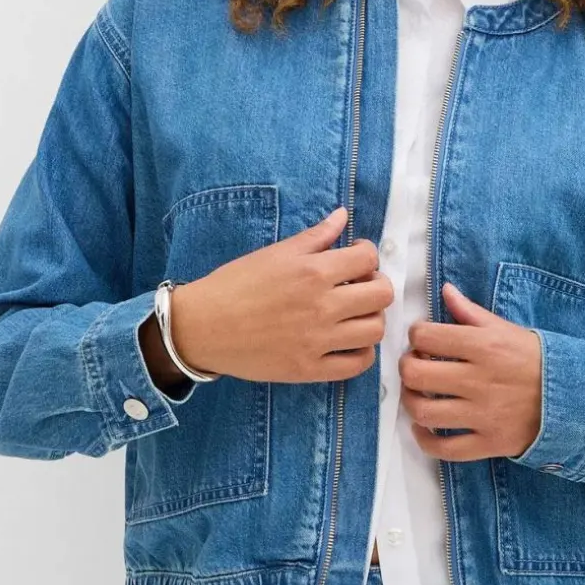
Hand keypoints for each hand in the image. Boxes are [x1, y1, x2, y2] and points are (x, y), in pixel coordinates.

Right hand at [170, 205, 393, 383]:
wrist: (202, 326)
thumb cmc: (235, 284)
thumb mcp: (276, 253)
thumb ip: (315, 236)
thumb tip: (343, 216)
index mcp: (313, 272)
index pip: (369, 259)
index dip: (367, 256)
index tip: (355, 260)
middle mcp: (322, 306)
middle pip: (381, 295)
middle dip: (376, 285)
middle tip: (360, 286)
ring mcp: (318, 341)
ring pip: (375, 330)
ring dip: (372, 318)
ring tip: (355, 315)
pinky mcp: (309, 369)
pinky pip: (357, 365)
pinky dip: (362, 353)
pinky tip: (349, 342)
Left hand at [398, 282, 541, 461]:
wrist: (576, 397)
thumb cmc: (536, 359)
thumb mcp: (506, 329)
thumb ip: (471, 312)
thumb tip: (445, 291)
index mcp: (483, 346)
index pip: (426, 336)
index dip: (417, 336)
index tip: (423, 340)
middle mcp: (479, 380)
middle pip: (416, 374)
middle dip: (407, 367)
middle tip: (415, 366)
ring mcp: (483, 415)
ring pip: (424, 412)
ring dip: (411, 402)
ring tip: (418, 395)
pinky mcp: (489, 443)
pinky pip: (445, 449)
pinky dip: (426, 441)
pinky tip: (425, 429)